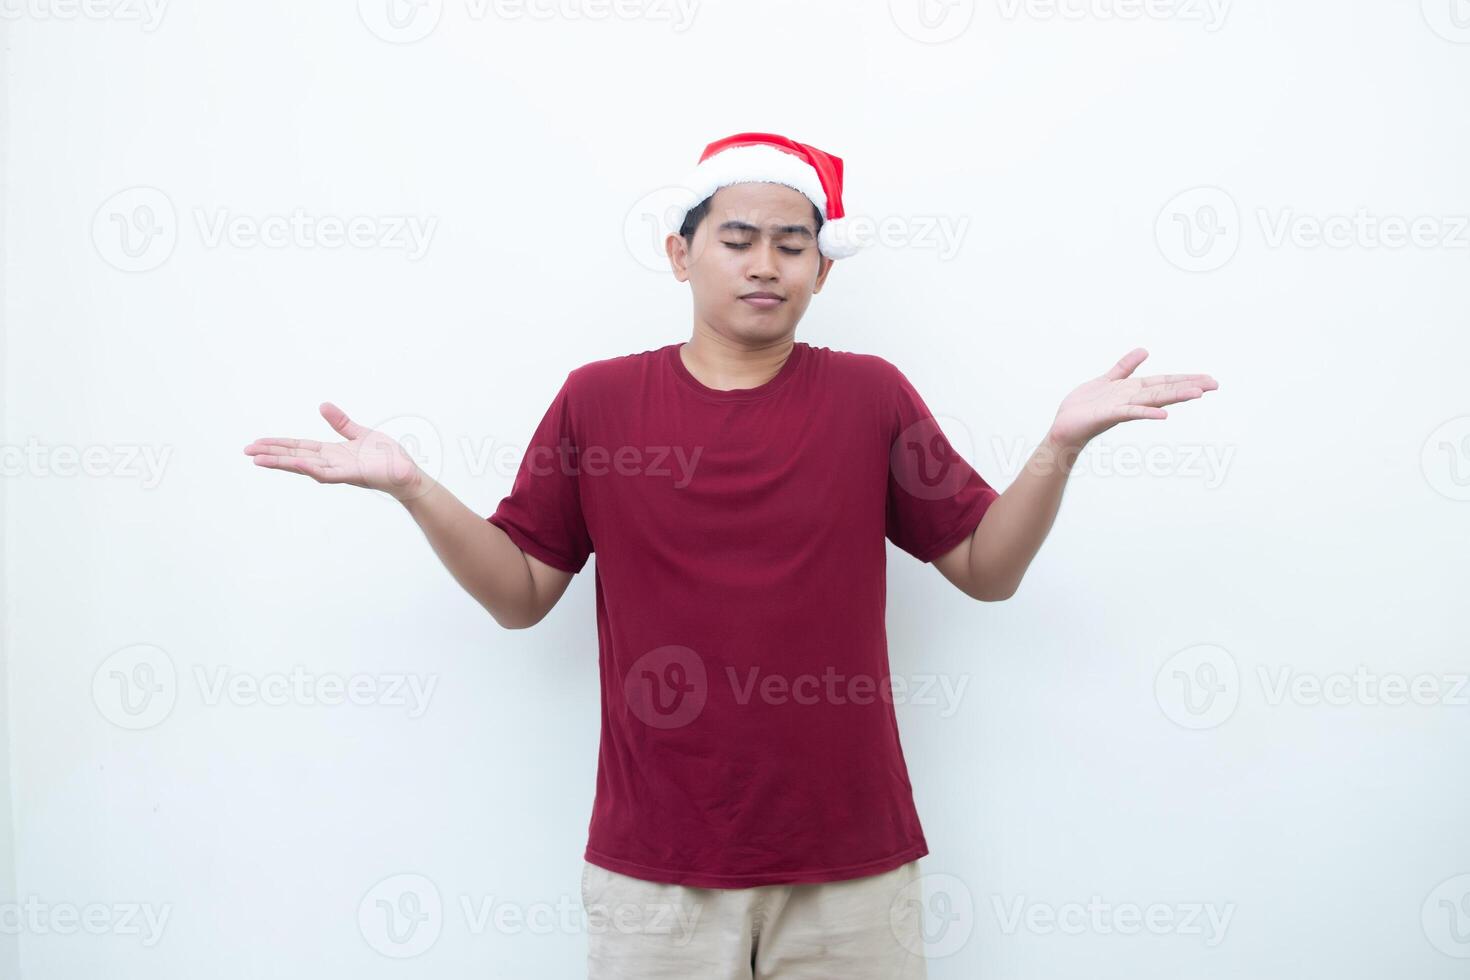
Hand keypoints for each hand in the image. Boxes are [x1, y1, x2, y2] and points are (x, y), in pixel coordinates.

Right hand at [244, 403, 428, 500]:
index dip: (277, 445)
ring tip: (259, 460)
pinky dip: (312, 469)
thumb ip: (341, 422)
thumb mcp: (360, 433)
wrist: (407, 473)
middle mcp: (331, 463)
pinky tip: (298, 463)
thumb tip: (322, 405)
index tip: (256, 443)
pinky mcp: (352, 476)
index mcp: (331, 453)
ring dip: (283, 464)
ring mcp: (340, 471)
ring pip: (305, 467)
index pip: (298, 448)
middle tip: (246, 452)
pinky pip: (328, 474)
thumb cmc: (387, 457)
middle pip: (295, 457)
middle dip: (271, 455)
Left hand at [1047, 348, 1217, 453]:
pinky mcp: (1108, 416)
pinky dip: (1147, 412)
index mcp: (1132, 390)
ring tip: (1198, 394)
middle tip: (1215, 385)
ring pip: (1153, 399)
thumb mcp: (1106, 381)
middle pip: (1164, 390)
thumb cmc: (1084, 407)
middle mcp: (1131, 399)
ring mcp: (1122, 408)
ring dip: (1175, 396)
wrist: (1064, 426)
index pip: (1164, 382)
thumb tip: (1145, 351)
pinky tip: (1164, 415)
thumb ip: (1125, 367)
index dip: (1185, 378)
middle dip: (1189, 386)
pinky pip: (1130, 413)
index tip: (1208, 378)